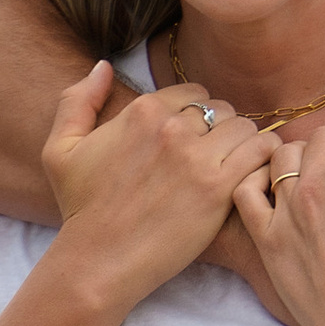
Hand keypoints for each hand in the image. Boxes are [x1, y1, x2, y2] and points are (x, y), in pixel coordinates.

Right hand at [41, 65, 272, 310]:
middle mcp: (171, 128)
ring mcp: (196, 157)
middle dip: (221, 131)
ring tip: (234, 169)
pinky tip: (252, 178)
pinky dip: (264, 160)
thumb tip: (103, 65)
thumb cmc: (81, 208)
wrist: (99, 260)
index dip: (198, 116)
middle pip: (222, 110)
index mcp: (142, 111)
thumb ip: (78, 100)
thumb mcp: (60, 149)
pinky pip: (262, 151)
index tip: (194, 141)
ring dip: (244, 146)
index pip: (195, 93)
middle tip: (214, 159)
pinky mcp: (218, 188)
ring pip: (245, 127)